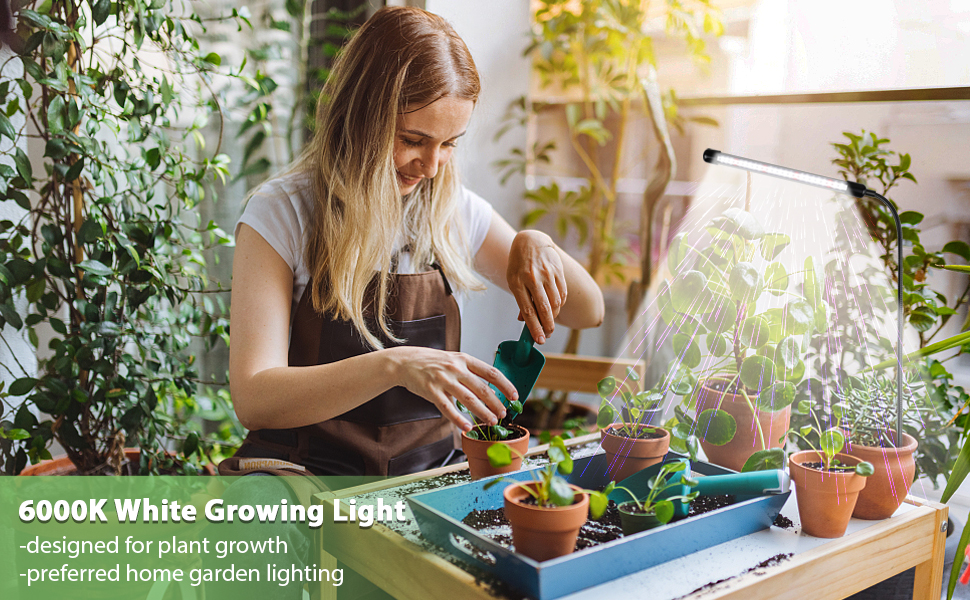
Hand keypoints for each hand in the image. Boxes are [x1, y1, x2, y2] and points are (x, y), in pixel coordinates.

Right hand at [387, 347, 515, 431]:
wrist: (405, 362)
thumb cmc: (431, 362)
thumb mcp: (454, 359)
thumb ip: (470, 371)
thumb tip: (490, 386)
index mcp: (464, 359)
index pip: (491, 372)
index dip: (505, 384)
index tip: (515, 395)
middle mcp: (456, 369)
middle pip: (482, 388)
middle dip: (496, 403)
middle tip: (504, 414)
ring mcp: (444, 380)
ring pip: (469, 400)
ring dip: (483, 413)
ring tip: (491, 421)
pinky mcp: (432, 391)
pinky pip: (448, 408)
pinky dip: (459, 419)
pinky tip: (467, 427)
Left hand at [507, 230, 566, 343]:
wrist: (531, 241)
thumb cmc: (519, 265)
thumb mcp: (513, 280)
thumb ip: (521, 300)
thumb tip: (524, 321)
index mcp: (517, 282)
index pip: (527, 310)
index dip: (534, 327)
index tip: (540, 340)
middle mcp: (533, 278)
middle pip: (544, 309)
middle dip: (548, 326)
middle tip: (548, 335)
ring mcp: (547, 274)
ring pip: (555, 303)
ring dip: (554, 316)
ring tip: (550, 321)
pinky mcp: (558, 271)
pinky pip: (562, 294)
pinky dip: (560, 304)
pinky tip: (555, 306)